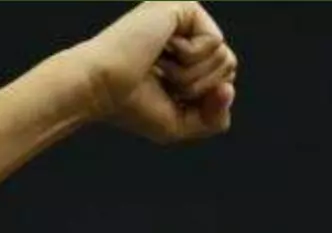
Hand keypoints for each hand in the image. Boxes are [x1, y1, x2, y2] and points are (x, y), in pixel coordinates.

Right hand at [72, 2, 236, 141]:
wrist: (102, 87)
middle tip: (163, 80)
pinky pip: (215, 42)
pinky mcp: (184, 6)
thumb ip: (214, 117)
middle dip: (199, 87)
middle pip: (229, 67)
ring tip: (159, 66)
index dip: (204, 98)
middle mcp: (187, 30)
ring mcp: (185, 16)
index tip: (169, 95)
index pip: (225, 78)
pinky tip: (161, 51)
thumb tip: (229, 89)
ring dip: (191, 75)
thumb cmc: (132, 105)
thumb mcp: (181, 122)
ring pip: (225, 57)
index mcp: (185, 52)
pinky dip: (191, 58)